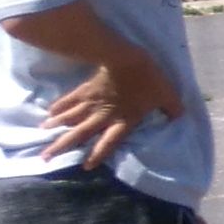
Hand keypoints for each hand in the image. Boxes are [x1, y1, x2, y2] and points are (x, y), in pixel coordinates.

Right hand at [41, 53, 182, 166]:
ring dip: (56, 128)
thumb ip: (172, 108)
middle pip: (80, 134)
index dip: (97, 155)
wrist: (127, 58)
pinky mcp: (85, 89)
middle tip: (45, 158)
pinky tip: (49, 113)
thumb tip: (180, 117)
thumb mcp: (167, 95)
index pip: (108, 142)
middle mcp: (103, 115)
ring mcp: (92, 102)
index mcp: (123, 120)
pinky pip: (69, 100)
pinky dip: (59, 107)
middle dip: (62, 146)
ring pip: (70, 118)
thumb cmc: (149, 78)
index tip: (85, 166)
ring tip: (43, 137)